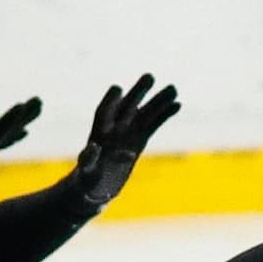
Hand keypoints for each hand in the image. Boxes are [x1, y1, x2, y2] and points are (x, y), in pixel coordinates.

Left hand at [65, 75, 180, 209]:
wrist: (96, 184)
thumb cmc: (86, 178)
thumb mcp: (85, 171)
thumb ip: (88, 159)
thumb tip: (93, 147)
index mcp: (99, 132)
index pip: (105, 112)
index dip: (111, 101)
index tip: (118, 89)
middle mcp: (115, 127)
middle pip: (127, 107)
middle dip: (138, 93)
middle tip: (149, 77)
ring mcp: (129, 132)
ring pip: (145, 113)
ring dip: (158, 101)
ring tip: (173, 88)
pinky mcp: (140, 139)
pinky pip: (154, 124)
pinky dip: (164, 115)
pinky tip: (178, 104)